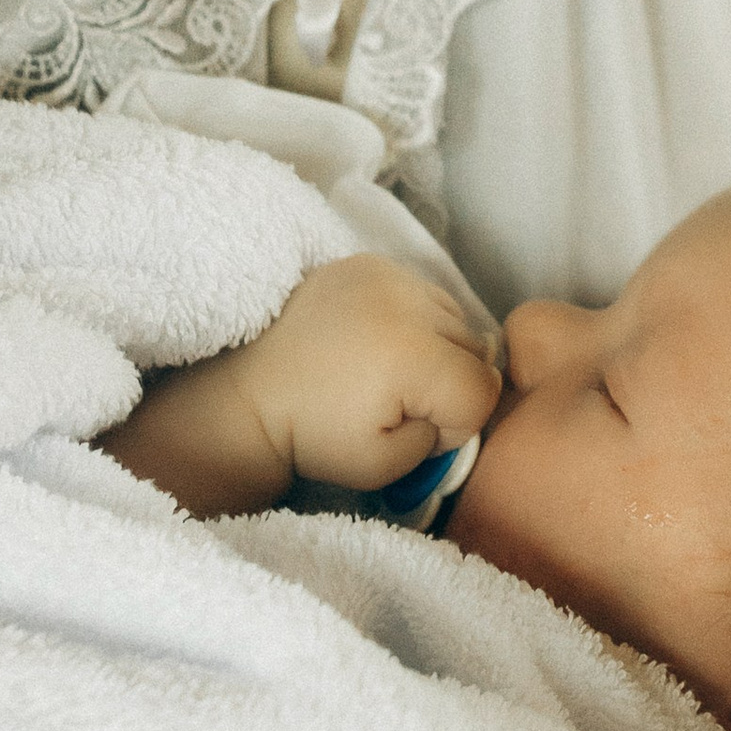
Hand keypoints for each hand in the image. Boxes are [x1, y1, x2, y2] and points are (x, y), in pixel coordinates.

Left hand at [243, 254, 500, 489]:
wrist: (248, 394)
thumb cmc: (313, 436)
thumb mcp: (385, 467)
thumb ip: (443, 440)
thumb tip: (466, 402)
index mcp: (411, 355)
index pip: (482, 390)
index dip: (456, 425)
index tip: (413, 431)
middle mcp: (408, 301)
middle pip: (476, 350)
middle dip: (449, 385)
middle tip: (399, 405)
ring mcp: (389, 274)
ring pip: (455, 318)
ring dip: (438, 349)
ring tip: (387, 372)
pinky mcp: (371, 263)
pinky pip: (424, 294)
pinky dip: (414, 322)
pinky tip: (376, 342)